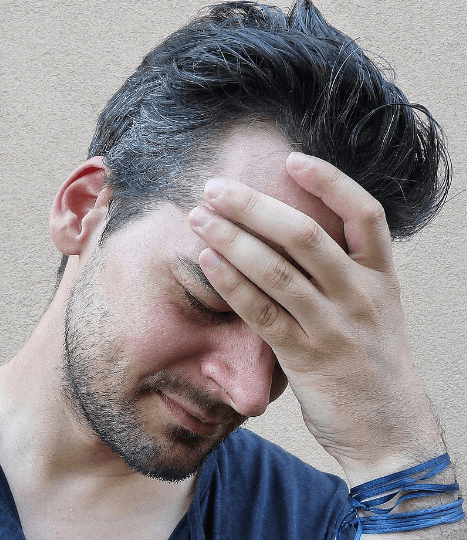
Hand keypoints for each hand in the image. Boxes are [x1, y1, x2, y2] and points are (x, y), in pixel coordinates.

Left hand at [189, 152, 444, 484]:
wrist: (390, 431)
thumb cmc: (373, 362)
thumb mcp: (374, 310)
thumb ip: (342, 273)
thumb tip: (288, 235)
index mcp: (381, 277)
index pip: (365, 213)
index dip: (329, 181)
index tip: (291, 158)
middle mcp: (360, 295)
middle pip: (305, 235)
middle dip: (253, 205)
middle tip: (214, 187)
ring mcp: (333, 327)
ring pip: (276, 270)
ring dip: (231, 238)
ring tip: (198, 217)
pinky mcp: (305, 357)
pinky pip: (261, 311)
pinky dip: (231, 282)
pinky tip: (207, 260)